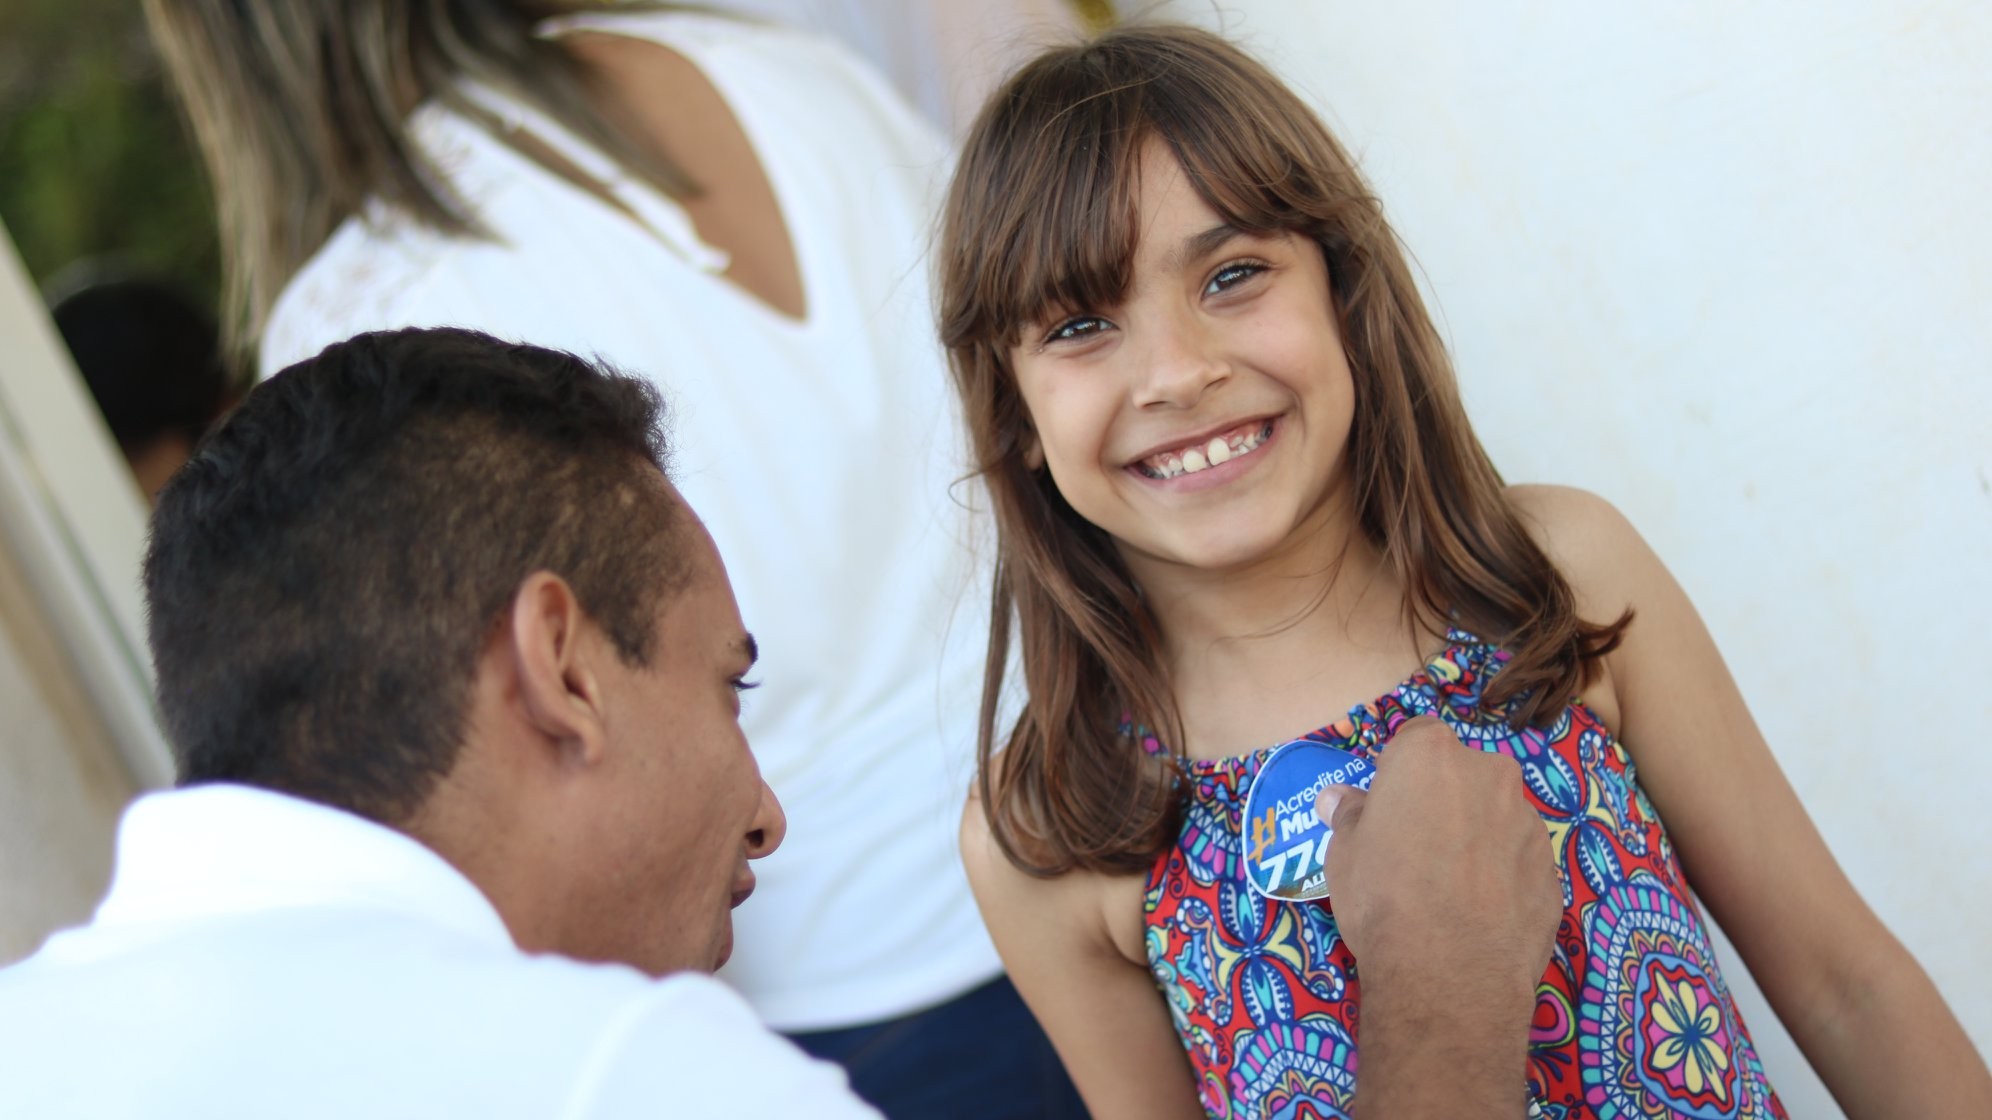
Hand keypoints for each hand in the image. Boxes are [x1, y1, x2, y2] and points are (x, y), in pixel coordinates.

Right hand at [1317, 717, 1559, 981]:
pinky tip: (1480, 914)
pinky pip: (1518, 860)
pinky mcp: (1553, 869)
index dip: (1400, 772)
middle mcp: (1489, 774)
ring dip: (1477, 837)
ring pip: (1496, 817)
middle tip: (1417, 849)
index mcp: (1432, 755)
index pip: (1416, 737)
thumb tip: (1337, 798)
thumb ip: (1348, 815)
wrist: (1451, 971)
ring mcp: (1528, 821)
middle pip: (1463, 775)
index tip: (1388, 807)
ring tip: (1451, 890)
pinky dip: (1503, 876)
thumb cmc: (1383, 896)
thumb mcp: (1344, 852)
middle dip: (1444, 800)